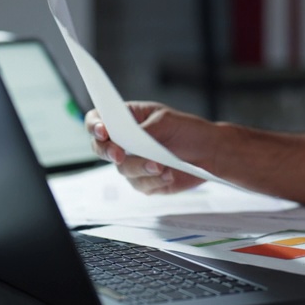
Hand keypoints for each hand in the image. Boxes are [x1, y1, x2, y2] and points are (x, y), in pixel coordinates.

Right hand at [85, 101, 217, 194]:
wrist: (209, 152)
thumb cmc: (187, 130)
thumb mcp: (165, 121)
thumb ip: (144, 130)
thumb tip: (127, 139)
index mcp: (126, 119)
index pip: (97, 121)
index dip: (95, 126)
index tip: (103, 131)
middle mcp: (124, 142)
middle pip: (101, 149)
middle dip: (109, 152)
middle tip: (120, 155)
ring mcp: (132, 163)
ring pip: (123, 169)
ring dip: (140, 167)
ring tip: (160, 165)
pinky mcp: (144, 181)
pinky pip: (140, 184)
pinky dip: (154, 180)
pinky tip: (168, 173)